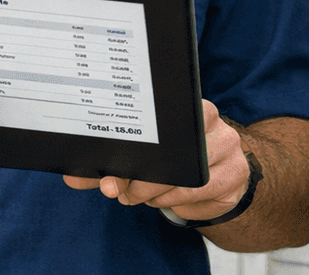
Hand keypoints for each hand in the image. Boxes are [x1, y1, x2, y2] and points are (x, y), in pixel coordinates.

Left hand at [62, 99, 249, 221]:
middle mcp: (216, 124)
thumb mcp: (143, 156)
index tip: (123, 158)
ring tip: (139, 197)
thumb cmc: (175, 160)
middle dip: (144, 175)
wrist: (218, 177)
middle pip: (178, 148)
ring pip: (188, 176)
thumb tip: (73, 176)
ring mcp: (230, 151)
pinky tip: (164, 200)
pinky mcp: (235, 177)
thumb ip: (109, 165)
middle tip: (121, 189)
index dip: (145, 138)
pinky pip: (200, 194)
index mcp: (191, 107)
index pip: (172, 110)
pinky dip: (176, 202)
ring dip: (156, 193)